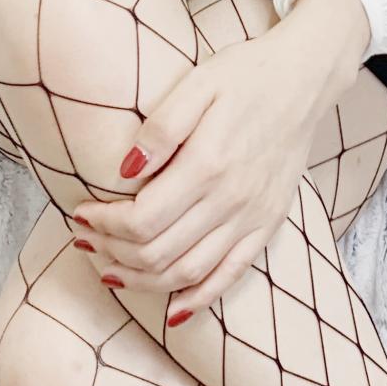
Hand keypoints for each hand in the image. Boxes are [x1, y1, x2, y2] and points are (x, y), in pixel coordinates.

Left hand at [68, 30, 341, 325]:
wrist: (305, 81)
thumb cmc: (246, 76)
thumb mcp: (199, 83)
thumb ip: (161, 128)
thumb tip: (124, 170)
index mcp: (209, 164)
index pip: (142, 219)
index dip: (105, 225)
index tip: (81, 215)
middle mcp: (232, 199)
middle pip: (159, 252)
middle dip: (113, 254)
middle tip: (87, 242)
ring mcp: (253, 217)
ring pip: (188, 273)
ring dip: (143, 281)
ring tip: (111, 270)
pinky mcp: (269, 224)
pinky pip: (231, 275)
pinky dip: (199, 299)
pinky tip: (172, 309)